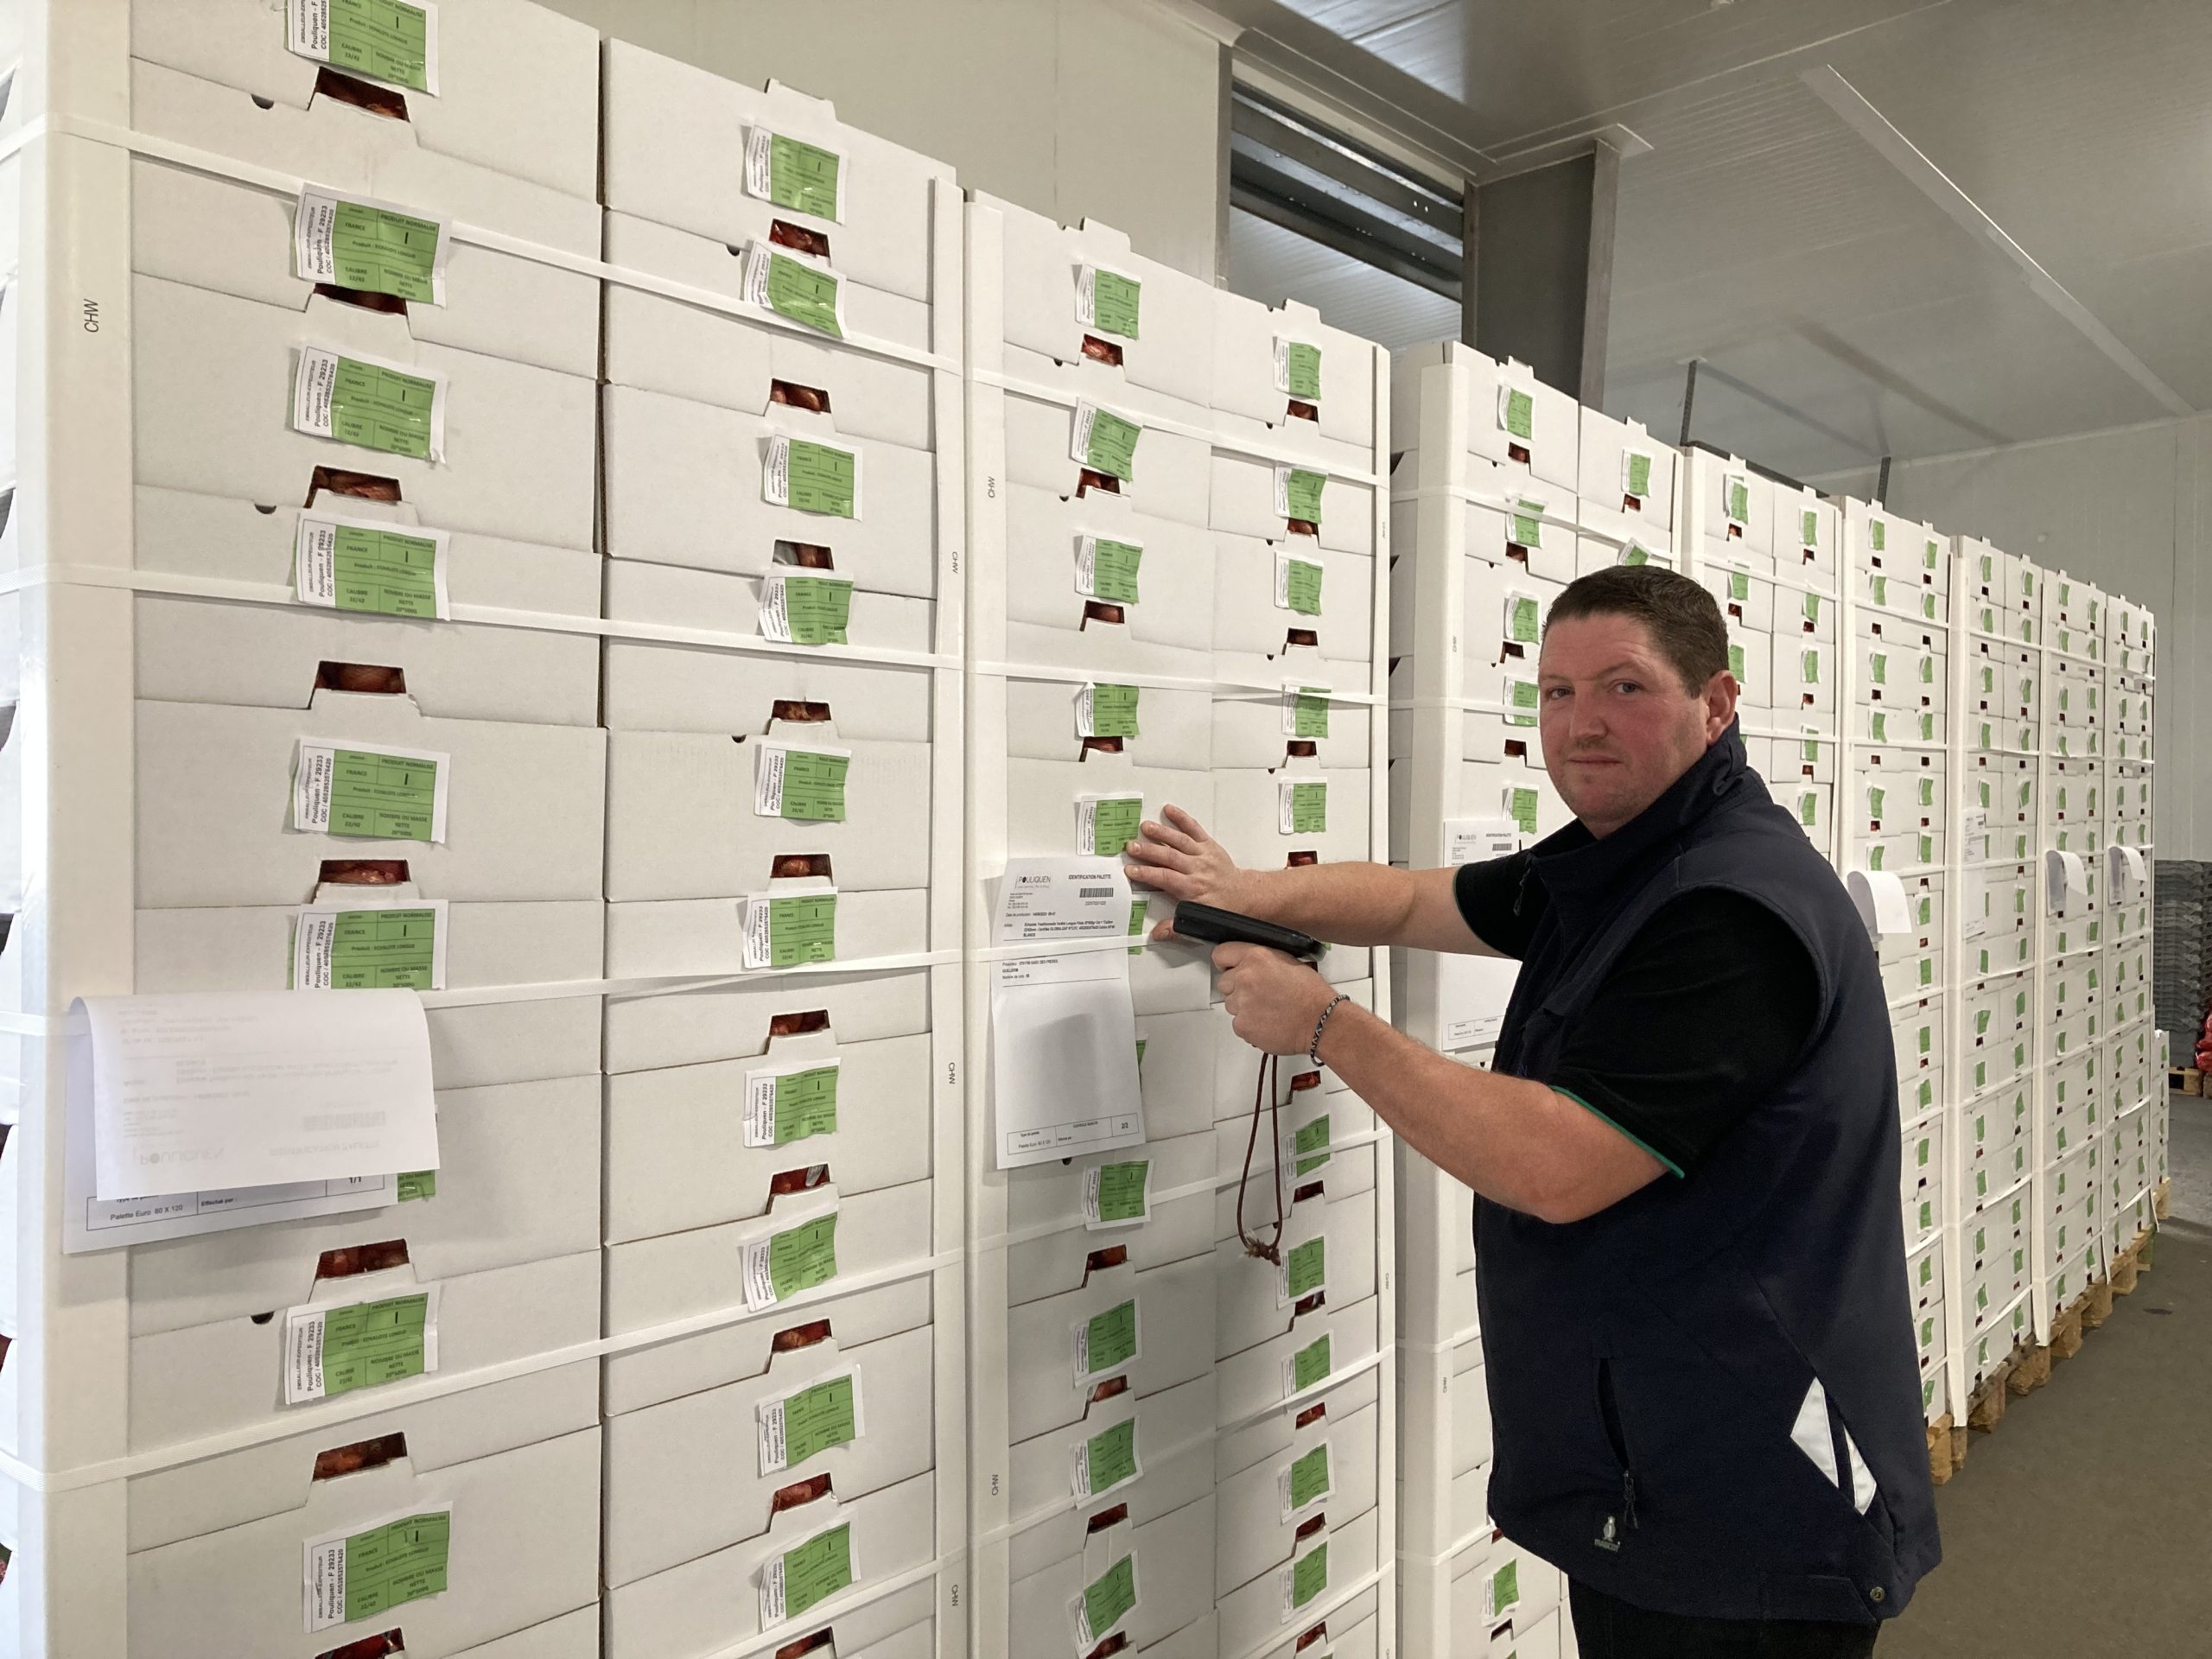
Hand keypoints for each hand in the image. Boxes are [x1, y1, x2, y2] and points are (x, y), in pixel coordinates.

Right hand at [1125, 805, 1249, 939]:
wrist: (1244, 896)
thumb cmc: (1222, 908)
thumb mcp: (1199, 923)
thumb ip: (1175, 928)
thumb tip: (1157, 933)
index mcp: (1192, 888)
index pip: (1165, 878)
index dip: (1147, 874)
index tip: (1131, 870)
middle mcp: (1197, 869)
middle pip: (1169, 857)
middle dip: (1148, 851)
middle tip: (1131, 846)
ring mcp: (1203, 855)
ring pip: (1180, 841)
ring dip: (1161, 833)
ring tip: (1145, 827)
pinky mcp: (1209, 845)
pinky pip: (1194, 829)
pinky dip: (1182, 818)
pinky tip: (1169, 810)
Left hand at [1214, 942, 1338, 1055]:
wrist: (1321, 1022)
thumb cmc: (1311, 994)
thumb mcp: (1289, 961)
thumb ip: (1262, 959)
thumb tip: (1248, 964)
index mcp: (1256, 956)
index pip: (1221, 954)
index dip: (1225, 963)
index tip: (1228, 969)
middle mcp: (1245, 977)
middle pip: (1224, 983)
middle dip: (1237, 989)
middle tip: (1259, 995)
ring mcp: (1241, 1003)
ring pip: (1231, 1005)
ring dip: (1244, 1008)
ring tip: (1268, 1010)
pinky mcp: (1242, 1025)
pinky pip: (1238, 1024)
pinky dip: (1250, 1025)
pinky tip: (1268, 1022)